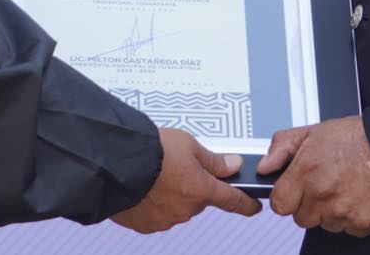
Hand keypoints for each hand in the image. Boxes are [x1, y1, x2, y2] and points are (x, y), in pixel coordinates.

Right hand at [111, 128, 261, 232]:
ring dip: (170, 194)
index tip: (254, 207)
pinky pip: (156, 215)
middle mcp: (186, 209)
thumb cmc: (151, 150)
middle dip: (192, 186)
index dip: (246, 204)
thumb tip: (233, 166)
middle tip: (175, 167)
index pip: (233, 201)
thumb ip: (212, 159)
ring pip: (177, 207)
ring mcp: (166, 220)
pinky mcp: (146, 225)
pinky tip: (143, 188)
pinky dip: (153, 203)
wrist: (115, 164)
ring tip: (154, 174)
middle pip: (198, 199)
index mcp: (201, 189)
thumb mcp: (188, 144)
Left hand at [257, 117, 369, 236]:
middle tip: (325, 185)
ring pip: (325, 224)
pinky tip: (358, 196)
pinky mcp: (362, 222)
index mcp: (305, 173)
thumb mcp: (312, 132)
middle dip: (309, 205)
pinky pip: (349, 229)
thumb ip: (281, 147)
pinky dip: (352, 217)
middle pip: (301, 218)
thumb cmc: (354, 138)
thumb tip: (264, 166)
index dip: (286, 197)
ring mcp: (342, 211)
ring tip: (344, 187)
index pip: (279, 205)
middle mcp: (322, 194)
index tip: (294, 191)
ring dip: (331, 212)